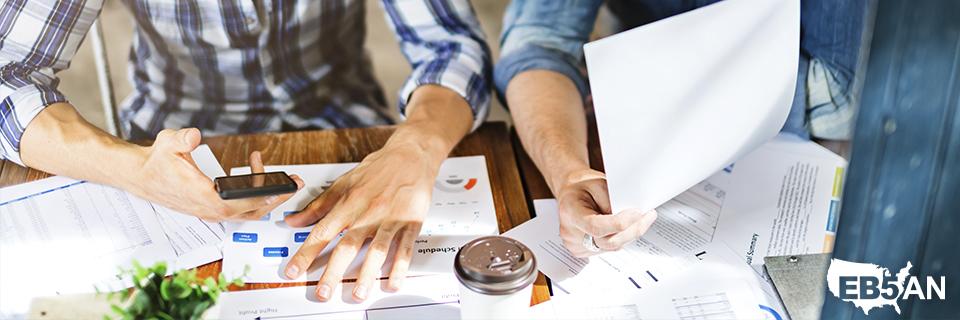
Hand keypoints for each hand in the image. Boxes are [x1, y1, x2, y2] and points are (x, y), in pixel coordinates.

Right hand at [130, 128, 302, 220]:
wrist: (141, 175)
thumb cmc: (156, 162)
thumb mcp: (168, 143)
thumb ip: (182, 139)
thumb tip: (195, 136)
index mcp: (202, 196)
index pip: (239, 204)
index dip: (263, 199)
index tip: (282, 190)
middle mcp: (209, 208)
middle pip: (251, 211)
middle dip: (276, 197)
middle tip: (294, 182)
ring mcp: (210, 211)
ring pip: (247, 211)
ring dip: (265, 195)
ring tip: (278, 175)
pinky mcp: (211, 208)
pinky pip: (239, 208)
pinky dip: (252, 194)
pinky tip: (254, 172)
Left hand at [282, 140, 439, 302]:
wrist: (411, 154)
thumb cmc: (378, 169)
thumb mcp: (343, 183)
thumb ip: (317, 206)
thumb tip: (293, 220)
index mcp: (349, 204)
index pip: (322, 232)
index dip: (306, 254)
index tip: (293, 271)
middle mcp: (368, 213)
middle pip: (348, 245)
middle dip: (333, 271)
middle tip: (323, 292)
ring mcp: (390, 218)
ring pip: (377, 250)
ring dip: (367, 274)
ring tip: (357, 293)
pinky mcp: (411, 222)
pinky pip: (405, 247)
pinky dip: (400, 266)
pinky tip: (393, 282)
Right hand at [557, 168, 657, 257]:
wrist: (571, 194)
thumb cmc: (582, 187)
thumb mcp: (598, 183)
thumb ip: (611, 201)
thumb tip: (629, 217)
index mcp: (570, 212)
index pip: (596, 226)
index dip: (620, 223)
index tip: (637, 213)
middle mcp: (570, 233)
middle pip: (608, 242)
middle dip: (632, 230)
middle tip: (648, 217)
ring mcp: (575, 245)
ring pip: (611, 248)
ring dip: (628, 234)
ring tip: (637, 219)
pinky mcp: (583, 251)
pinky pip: (608, 249)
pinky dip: (619, 238)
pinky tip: (622, 227)